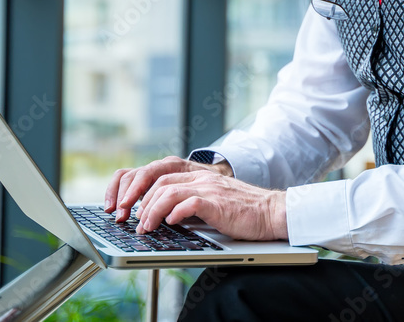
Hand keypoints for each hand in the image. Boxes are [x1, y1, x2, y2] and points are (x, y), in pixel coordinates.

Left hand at [136, 170, 286, 240]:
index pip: (160, 175)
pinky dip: (174, 213)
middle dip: (140, 202)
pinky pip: (189, 203)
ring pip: (168, 192)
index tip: (131, 210)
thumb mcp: (212, 203)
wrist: (272, 212)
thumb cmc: (243, 213)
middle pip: (159, 182)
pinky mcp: (217, 202)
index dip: (141, 191)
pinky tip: (169, 223)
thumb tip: (163, 217)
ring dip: (152, 211)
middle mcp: (201, 178)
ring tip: (146, 227)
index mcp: (199, 177)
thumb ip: (190, 203)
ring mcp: (209, 189)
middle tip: (133, 222)